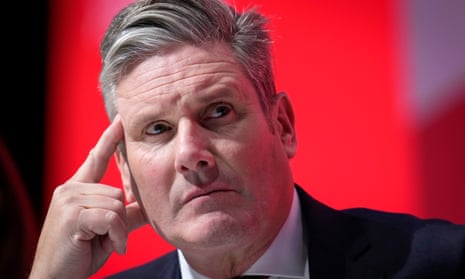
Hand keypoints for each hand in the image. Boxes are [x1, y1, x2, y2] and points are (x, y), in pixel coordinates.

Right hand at [29, 116, 146, 278]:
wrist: (56, 278)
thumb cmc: (81, 253)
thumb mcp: (107, 230)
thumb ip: (125, 213)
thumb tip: (148, 203)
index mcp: (77, 189)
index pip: (96, 157)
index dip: (109, 138)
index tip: (121, 120)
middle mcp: (70, 189)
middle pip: (117, 192)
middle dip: (121, 220)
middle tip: (109, 238)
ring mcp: (69, 200)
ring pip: (117, 204)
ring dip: (119, 230)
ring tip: (107, 242)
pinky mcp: (72, 214)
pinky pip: (112, 217)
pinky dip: (117, 235)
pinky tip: (111, 247)